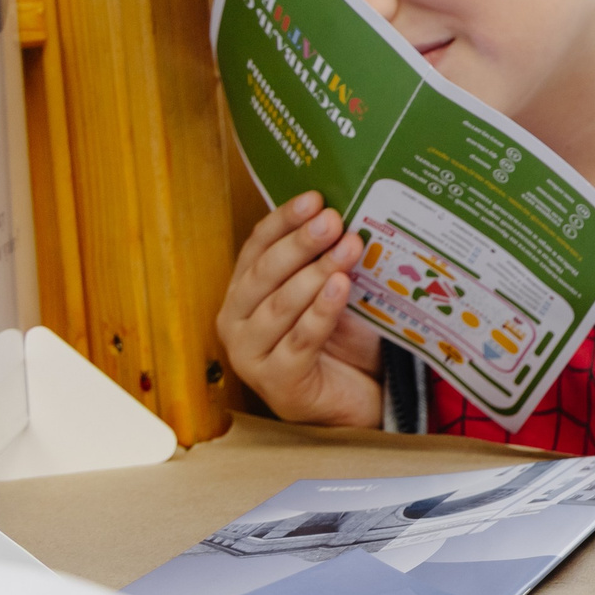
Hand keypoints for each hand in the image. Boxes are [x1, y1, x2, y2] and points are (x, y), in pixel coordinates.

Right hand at [216, 192, 383, 427]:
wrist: (356, 397)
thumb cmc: (341, 340)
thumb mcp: (332, 291)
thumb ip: (329, 259)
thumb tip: (349, 213)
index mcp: (245, 292)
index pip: (257, 247)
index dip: (283, 221)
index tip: (314, 197)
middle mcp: (238, 321)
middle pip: (264, 274)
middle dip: (300, 244)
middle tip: (332, 219)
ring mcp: (251, 355)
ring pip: (280, 306)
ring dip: (315, 273)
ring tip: (347, 248)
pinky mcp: (276, 383)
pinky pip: (299, 341)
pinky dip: (321, 312)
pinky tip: (340, 287)